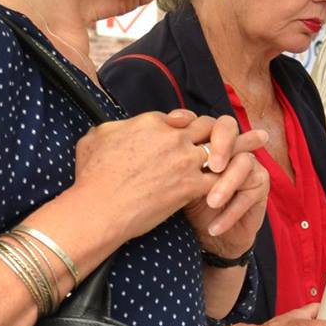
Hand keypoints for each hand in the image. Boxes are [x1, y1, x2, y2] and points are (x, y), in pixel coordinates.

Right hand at [72, 108, 221, 241]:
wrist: (99, 208)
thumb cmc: (92, 177)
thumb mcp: (95, 137)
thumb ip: (114, 127)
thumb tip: (119, 127)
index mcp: (151, 122)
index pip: (182, 117)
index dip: (186, 128)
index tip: (186, 139)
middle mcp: (172, 136)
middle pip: (207, 126)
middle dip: (214, 135)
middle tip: (222, 143)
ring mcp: (184, 161)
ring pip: (220, 149)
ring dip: (225, 155)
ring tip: (234, 159)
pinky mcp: (191, 186)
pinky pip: (222, 178)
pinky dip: (226, 181)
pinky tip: (225, 186)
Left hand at [176, 115, 269, 260]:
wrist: (205, 235)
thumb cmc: (185, 204)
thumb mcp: (171, 182)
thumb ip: (163, 161)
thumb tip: (144, 141)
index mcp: (204, 141)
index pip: (200, 119)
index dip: (190, 120)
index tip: (175, 125)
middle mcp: (228, 147)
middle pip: (228, 129)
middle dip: (220, 144)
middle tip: (211, 166)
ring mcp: (248, 164)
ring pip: (243, 163)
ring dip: (226, 184)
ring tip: (211, 203)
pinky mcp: (259, 187)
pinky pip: (249, 194)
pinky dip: (230, 214)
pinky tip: (214, 229)